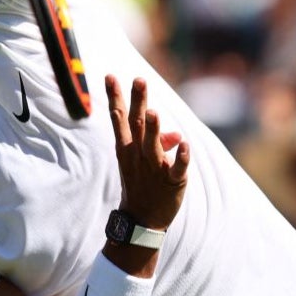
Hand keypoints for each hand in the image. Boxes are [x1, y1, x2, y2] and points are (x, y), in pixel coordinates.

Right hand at [105, 75, 188, 231]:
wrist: (142, 219)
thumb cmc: (142, 184)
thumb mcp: (142, 160)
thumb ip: (158, 140)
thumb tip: (175, 134)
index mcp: (127, 148)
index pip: (120, 118)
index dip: (115, 96)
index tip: (111, 76)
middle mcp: (137, 156)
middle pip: (136, 125)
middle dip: (137, 102)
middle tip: (139, 80)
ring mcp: (154, 169)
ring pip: (153, 146)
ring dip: (154, 129)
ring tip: (153, 112)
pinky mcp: (172, 182)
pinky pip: (177, 168)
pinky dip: (181, 157)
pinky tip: (185, 145)